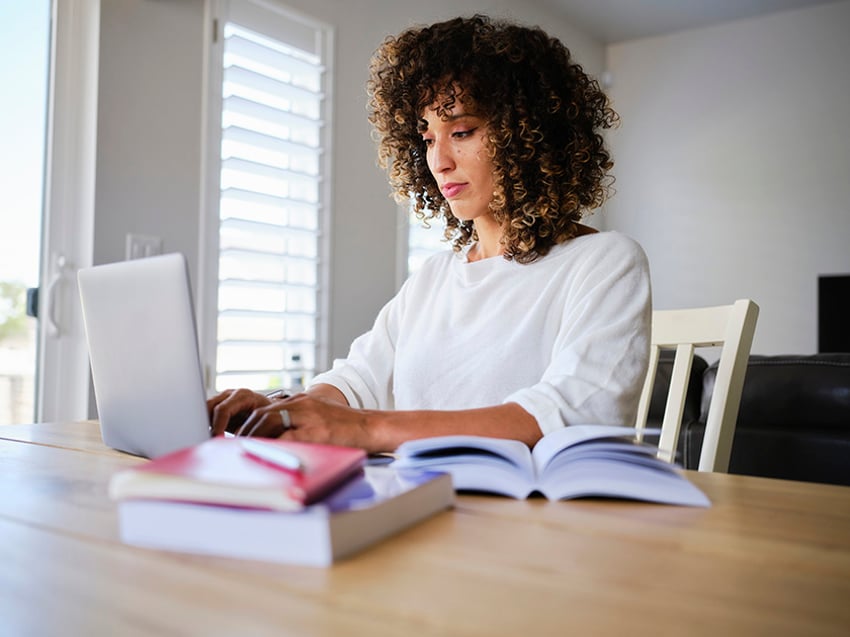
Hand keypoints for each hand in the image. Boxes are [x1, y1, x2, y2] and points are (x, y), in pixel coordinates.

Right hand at [207, 388, 274, 435]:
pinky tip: (210, 434)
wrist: (271, 408)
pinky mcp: (218, 405)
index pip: (223, 409)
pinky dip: (206, 423)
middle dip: (206, 423)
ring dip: (205, 423)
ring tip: (209, 437)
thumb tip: (237, 438)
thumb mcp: (263, 421)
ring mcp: (223, 398)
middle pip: (209, 406)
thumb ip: (249, 428)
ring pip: (205, 409)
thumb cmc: (269, 414)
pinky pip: (207, 413)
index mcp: (243, 396)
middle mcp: (231, 394)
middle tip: (209, 439)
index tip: (217, 438)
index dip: (218, 425)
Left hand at [233, 393, 378, 451]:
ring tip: (246, 453)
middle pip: (262, 414)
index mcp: (300, 402)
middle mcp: (301, 404)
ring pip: (269, 420)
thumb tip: (276, 442)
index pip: (266, 409)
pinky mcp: (316, 430)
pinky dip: (274, 446)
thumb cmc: (347, 428)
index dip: (249, 424)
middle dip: (246, 432)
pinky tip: (268, 457)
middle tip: (236, 448)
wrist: (372, 426)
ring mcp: (308, 416)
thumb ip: (299, 424)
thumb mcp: (319, 418)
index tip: (239, 438)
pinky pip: (287, 437)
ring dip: (254, 438)